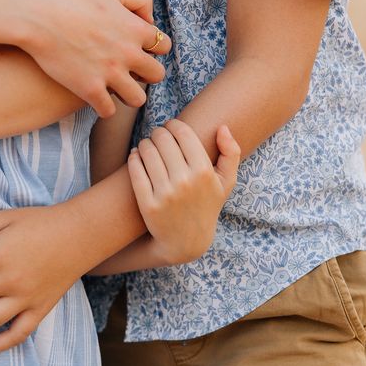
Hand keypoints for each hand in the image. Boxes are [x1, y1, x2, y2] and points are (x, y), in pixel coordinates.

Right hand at [22, 0, 170, 117]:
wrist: (38, 14)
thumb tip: (149, 20)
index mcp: (136, 29)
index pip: (164, 46)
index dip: (152, 48)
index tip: (138, 49)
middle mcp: (129, 54)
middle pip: (156, 75)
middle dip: (146, 74)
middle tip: (130, 72)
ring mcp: (110, 74)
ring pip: (137, 99)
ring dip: (128, 95)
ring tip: (115, 89)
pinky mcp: (90, 90)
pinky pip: (109, 112)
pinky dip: (104, 107)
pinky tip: (95, 98)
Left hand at [128, 120, 240, 263]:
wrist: (187, 241)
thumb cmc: (206, 206)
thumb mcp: (226, 183)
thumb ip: (231, 153)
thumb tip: (222, 127)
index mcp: (204, 172)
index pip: (183, 133)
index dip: (173, 125)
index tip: (170, 127)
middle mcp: (185, 182)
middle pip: (162, 139)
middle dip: (158, 132)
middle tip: (157, 135)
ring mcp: (165, 194)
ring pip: (147, 151)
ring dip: (145, 143)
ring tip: (147, 145)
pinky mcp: (147, 204)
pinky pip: (135, 170)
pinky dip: (133, 157)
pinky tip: (136, 155)